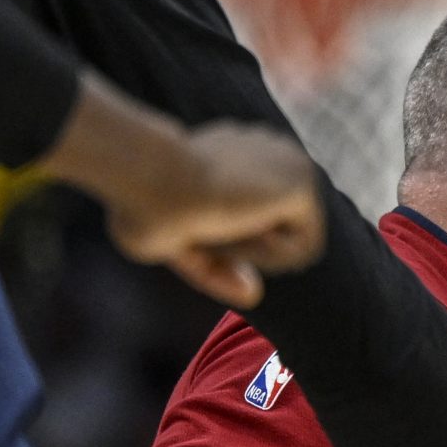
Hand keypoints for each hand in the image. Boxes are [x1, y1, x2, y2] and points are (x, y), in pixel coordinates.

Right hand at [102, 124, 325, 308]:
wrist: (147, 176)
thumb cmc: (140, 205)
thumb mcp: (175, 246)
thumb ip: (216, 268)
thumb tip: (254, 294)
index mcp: (242, 152)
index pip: (261, 217)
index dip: (233, 244)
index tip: (198, 229)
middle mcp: (271, 152)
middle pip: (279, 232)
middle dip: (243, 247)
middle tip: (206, 224)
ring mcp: (290, 163)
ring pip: (295, 241)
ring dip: (251, 251)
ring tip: (220, 222)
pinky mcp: (302, 182)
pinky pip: (305, 248)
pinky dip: (269, 256)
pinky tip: (240, 225)